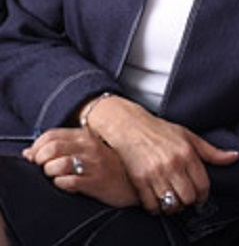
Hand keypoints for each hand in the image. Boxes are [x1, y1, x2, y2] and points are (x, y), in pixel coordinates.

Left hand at [22, 127, 138, 207]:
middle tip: (42, 168)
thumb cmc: (106, 165)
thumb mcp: (85, 150)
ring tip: (55, 175)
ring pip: (59, 164)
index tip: (34, 157)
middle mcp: (88, 147)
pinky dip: (61, 184)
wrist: (131, 183)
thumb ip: (60, 147)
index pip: (51, 134)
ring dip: (50, 172)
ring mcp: (93, 164)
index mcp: (84, 135)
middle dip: (40, 160)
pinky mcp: (96, 181)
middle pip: (52, 148)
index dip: (36, 146)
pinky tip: (66, 184)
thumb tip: (28, 152)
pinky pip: (69, 182)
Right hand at [85, 96, 238, 214]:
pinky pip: (152, 205)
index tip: (198, 194)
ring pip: (171, 204)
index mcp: (187, 153)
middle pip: (188, 198)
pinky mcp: (139, 180)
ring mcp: (155, 173)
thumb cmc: (160, 131)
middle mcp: (172, 163)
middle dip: (188, 200)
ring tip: (171, 198)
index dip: (203, 194)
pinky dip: (156, 207)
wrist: (129, 125)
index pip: (203, 185)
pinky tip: (157, 198)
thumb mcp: (188, 136)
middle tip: (184, 195)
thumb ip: (211, 151)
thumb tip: (235, 156)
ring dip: (173, 205)